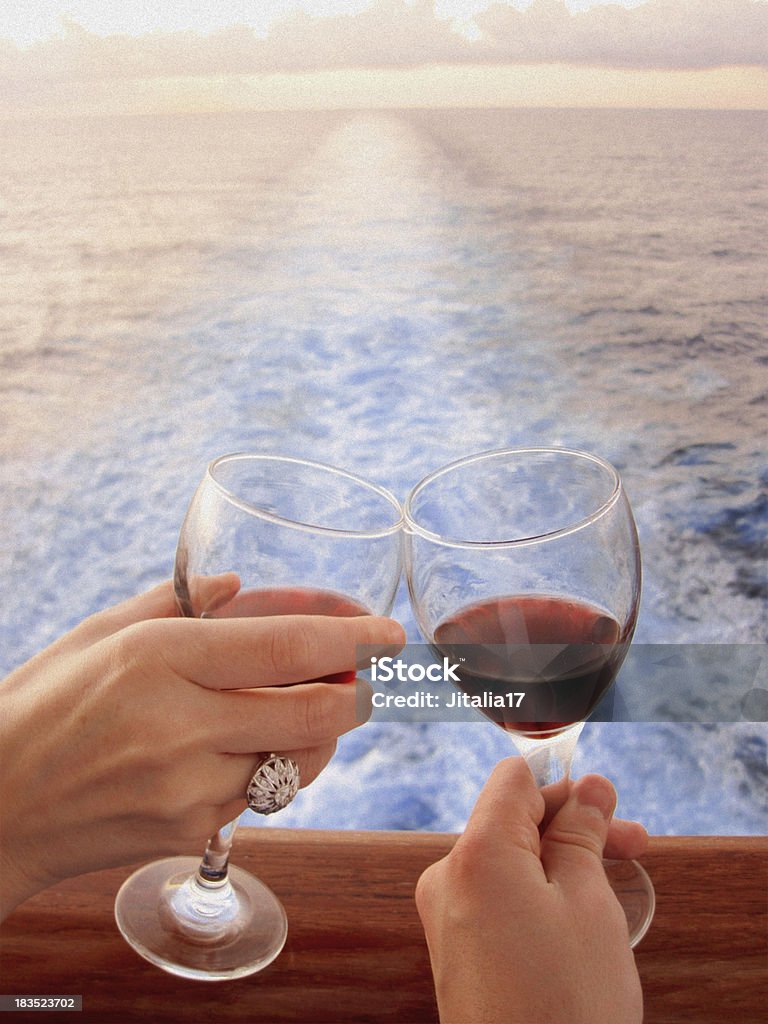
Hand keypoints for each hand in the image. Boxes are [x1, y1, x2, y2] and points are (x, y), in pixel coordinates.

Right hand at [0, 580, 404, 919]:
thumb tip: (236, 584)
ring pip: (301, 760)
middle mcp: (183, 724)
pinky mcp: (190, 831)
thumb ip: (175, 602)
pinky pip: (264, 796)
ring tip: (313, 706)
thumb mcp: (96, 634)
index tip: (388, 634)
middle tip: (371, 676)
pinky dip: (277, 768)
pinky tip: (254, 748)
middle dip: (360, 693)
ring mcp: (189, 787)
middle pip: (317, 712)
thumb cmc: (39, 706)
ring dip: (323, 732)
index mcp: (161, 659)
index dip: (353, 641)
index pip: (287, 648)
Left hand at [415, 758, 644, 1023]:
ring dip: (560, 861)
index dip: (565, 782)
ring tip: (611, 888)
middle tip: (633, 846)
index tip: (609, 804)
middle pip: (513, 821)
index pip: (515, 780)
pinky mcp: (456, 949)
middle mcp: (448, 877)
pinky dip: (537, 894)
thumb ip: (583, 835)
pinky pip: (497, 897)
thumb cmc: (565, 1005)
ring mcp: (446, 916)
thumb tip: (589, 789)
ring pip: (508, 860)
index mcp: (476, 854)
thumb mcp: (590, 905)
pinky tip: (576, 917)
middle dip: (572, 826)